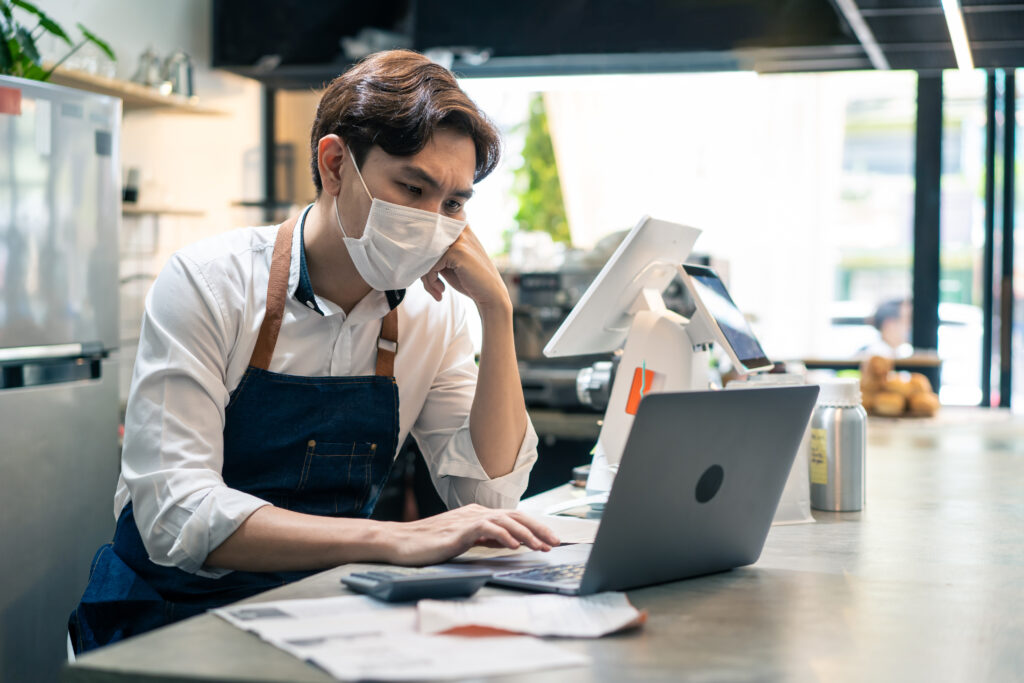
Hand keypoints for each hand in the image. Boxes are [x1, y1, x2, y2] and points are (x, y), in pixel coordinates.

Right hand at [382, 504, 560, 565]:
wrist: (401, 542)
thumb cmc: (429, 543)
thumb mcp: (464, 540)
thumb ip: (485, 538)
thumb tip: (509, 541)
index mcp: (477, 514)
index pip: (513, 517)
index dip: (534, 527)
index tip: (550, 539)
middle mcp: (475, 512)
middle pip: (514, 516)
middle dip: (538, 529)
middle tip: (555, 542)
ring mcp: (466, 520)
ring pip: (504, 521)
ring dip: (525, 533)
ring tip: (540, 545)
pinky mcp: (458, 530)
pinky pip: (485, 529)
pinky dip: (502, 536)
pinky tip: (513, 545)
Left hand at [421, 227, 510, 310]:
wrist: (490, 295)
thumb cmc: (468, 280)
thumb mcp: (448, 262)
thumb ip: (432, 253)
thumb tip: (409, 252)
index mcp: (458, 227)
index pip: (427, 236)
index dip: (422, 257)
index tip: (426, 277)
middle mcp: (459, 228)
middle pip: (425, 245)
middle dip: (423, 269)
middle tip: (431, 287)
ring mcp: (459, 239)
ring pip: (426, 255)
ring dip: (426, 278)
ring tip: (436, 291)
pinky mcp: (457, 251)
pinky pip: (431, 265)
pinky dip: (431, 281)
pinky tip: (441, 291)